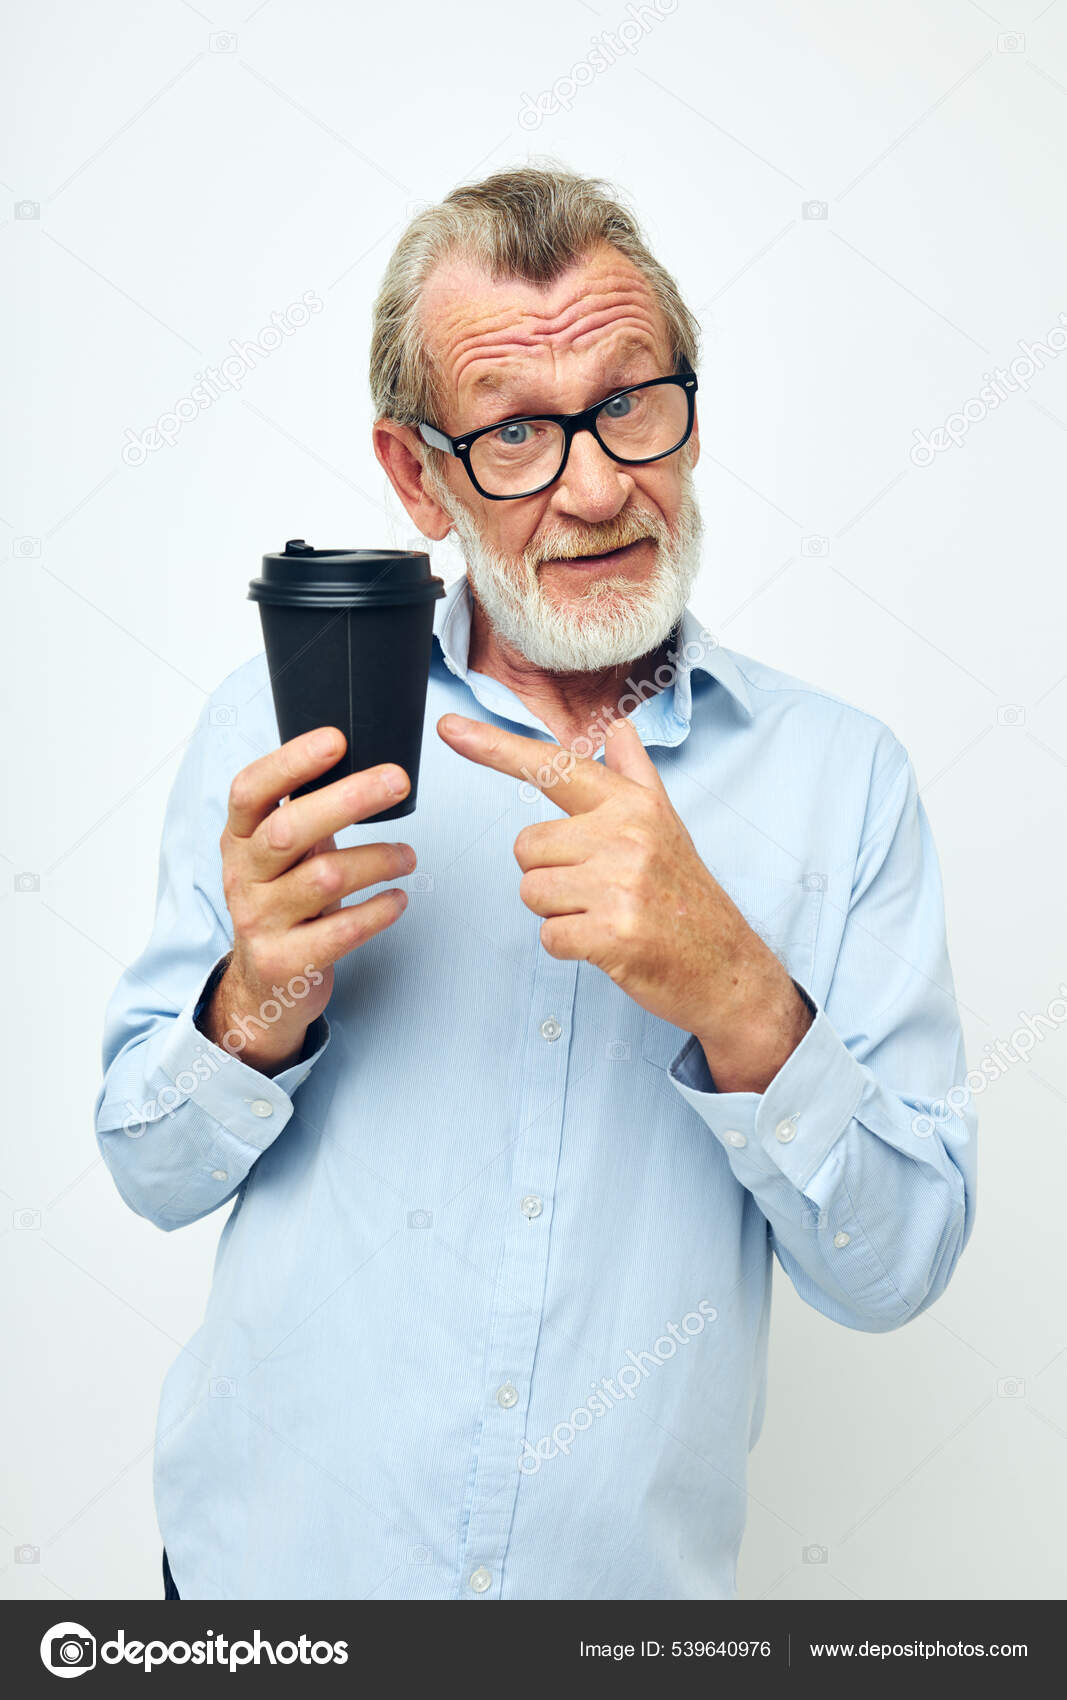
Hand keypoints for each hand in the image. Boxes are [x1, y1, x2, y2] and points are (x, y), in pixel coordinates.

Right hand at [200, 728, 415, 1073]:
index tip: (337, 740)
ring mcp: (259, 922)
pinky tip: (398, 899)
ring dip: (377, 860)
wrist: (263, 986)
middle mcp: (242, 876)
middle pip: (289, 830)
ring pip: (323, 879)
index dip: (290, 761)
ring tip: (408, 856)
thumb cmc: (285, 901)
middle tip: (398, 782)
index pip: (251, 790)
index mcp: (239, 838)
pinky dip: (378, 911)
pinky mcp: (285, 963)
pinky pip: (341, 932)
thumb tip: (361, 758)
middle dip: (349, 800)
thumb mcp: (282, 854)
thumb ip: (304, 811)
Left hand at [437, 712, 811, 1092]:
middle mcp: (626, 835)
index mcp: (632, 804)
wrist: (727, 967)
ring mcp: (620, 884)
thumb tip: (619, 727)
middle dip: (550, 875)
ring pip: (532, 892)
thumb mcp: (666, 825)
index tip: (449, 730)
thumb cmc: (687, 897)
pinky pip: (548, 935)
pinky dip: (569, 946)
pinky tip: (607, 944)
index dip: (494, 747)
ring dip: (559, 912)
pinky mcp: (613, 933)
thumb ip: (634, 774)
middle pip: (526, 847)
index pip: (552, 766)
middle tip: (601, 891)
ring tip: (606, 914)